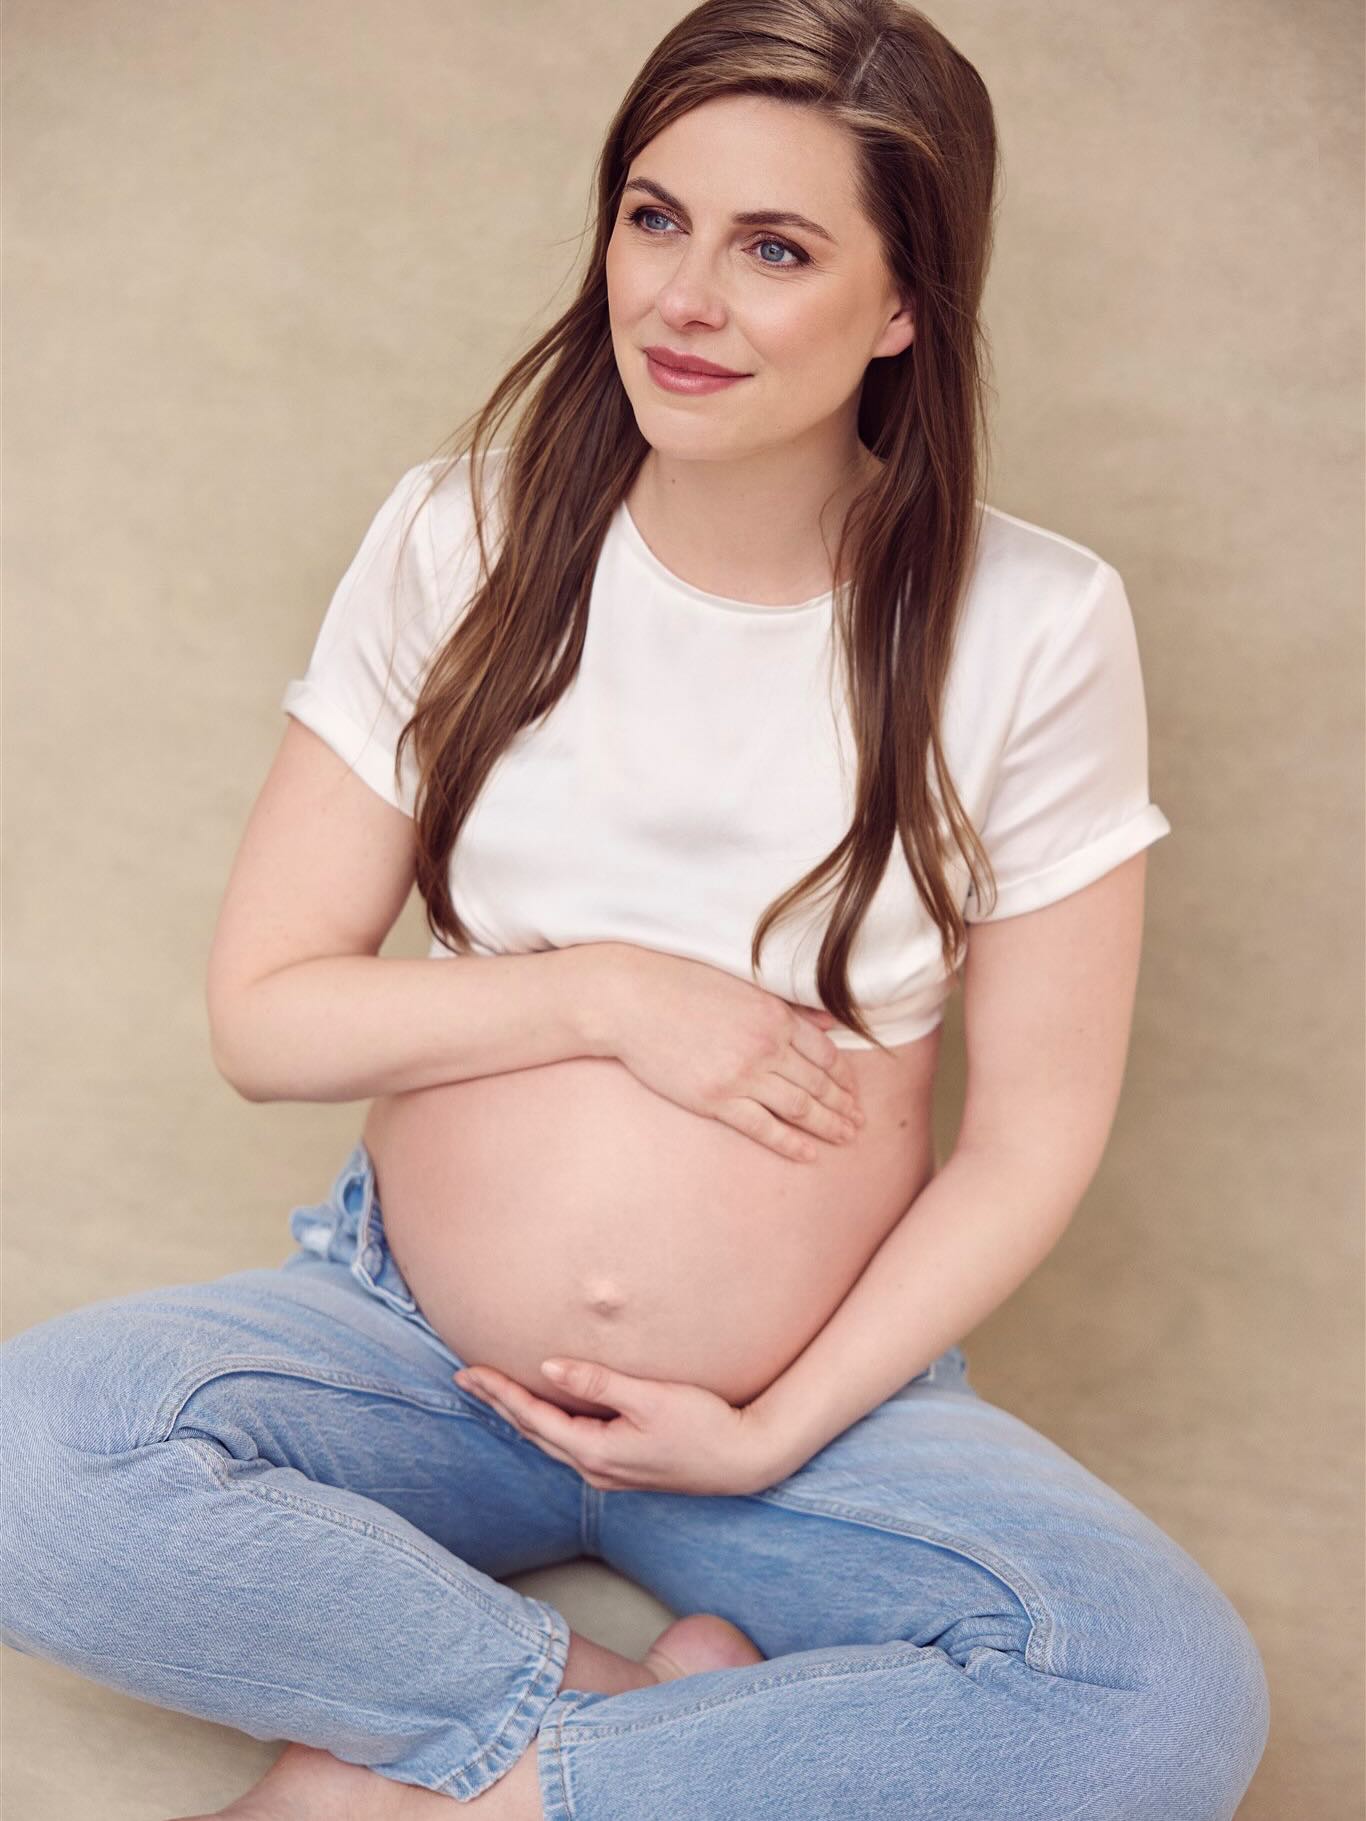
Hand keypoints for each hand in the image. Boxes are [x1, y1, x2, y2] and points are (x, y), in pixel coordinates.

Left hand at [451, 1357, 781, 1496]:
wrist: (744, 1460)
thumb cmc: (704, 1425)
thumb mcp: (651, 1398)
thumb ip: (598, 1383)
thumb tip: (549, 1369)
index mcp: (596, 1451)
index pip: (534, 1417)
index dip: (500, 1392)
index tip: (470, 1371)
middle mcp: (596, 1468)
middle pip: (534, 1431)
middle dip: (499, 1404)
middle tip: (466, 1379)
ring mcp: (610, 1472)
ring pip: (550, 1441)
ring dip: (520, 1415)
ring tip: (495, 1394)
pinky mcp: (624, 1467)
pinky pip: (569, 1444)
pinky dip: (547, 1424)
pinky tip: (546, 1415)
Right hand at [584, 946, 865, 1165]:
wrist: (631, 1000)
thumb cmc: (682, 984)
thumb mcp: (743, 984)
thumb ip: (788, 1005)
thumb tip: (828, 1020)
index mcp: (775, 1015)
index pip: (825, 1053)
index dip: (843, 1076)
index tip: (853, 1091)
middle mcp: (765, 1047)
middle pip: (818, 1084)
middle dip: (843, 1105)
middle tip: (859, 1123)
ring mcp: (741, 1076)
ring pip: (798, 1108)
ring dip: (827, 1125)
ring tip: (845, 1138)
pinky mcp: (716, 1099)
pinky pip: (762, 1127)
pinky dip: (789, 1142)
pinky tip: (808, 1154)